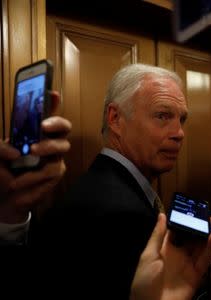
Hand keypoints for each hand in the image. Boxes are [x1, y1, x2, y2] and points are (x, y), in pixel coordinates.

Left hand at [0, 92, 70, 223]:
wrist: (4, 195)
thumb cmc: (2, 169)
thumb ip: (0, 148)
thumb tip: (16, 151)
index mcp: (34, 131)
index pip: (46, 113)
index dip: (52, 102)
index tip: (52, 92)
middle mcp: (48, 141)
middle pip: (65, 126)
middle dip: (57, 123)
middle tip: (44, 126)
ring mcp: (54, 157)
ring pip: (62, 146)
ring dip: (47, 147)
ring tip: (31, 152)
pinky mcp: (55, 174)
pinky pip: (51, 170)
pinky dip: (32, 176)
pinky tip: (18, 181)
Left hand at [130, 214, 210, 299]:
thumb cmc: (145, 282)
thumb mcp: (148, 256)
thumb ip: (158, 235)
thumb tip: (162, 215)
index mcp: (165, 249)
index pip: (178, 231)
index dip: (187, 220)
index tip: (195, 209)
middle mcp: (179, 255)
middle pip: (193, 237)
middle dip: (202, 226)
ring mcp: (189, 264)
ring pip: (202, 246)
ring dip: (210, 233)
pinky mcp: (197, 274)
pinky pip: (205, 259)